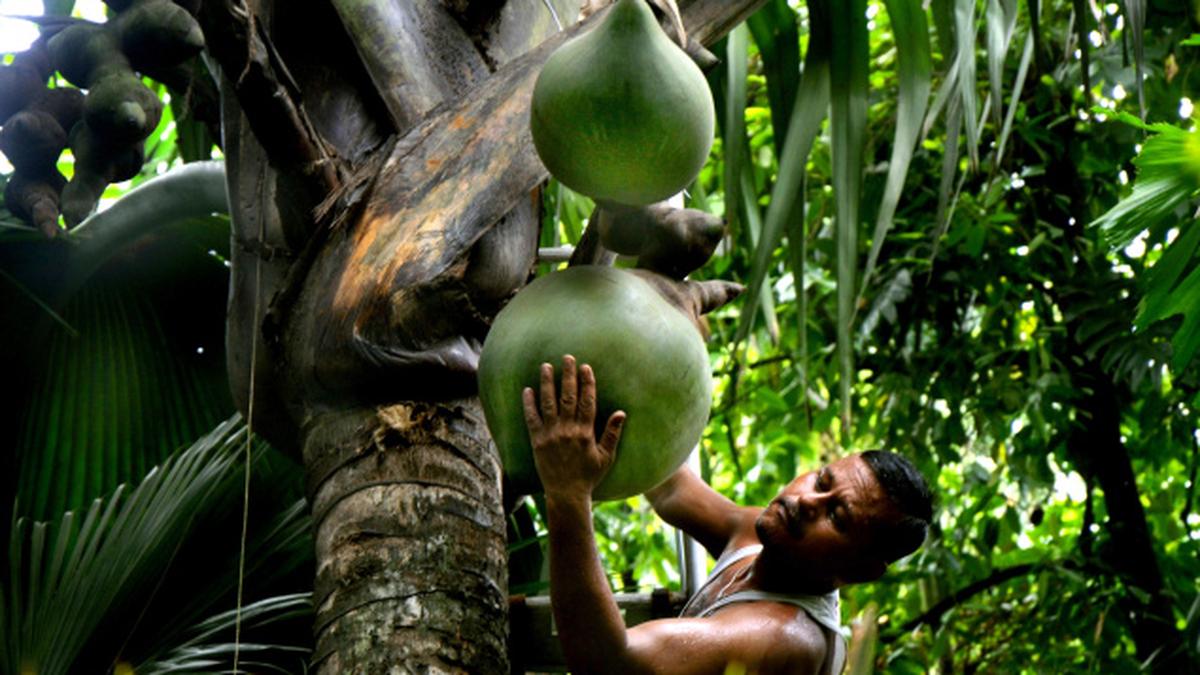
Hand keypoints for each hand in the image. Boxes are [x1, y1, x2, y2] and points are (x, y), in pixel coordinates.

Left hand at [523, 355, 625, 499]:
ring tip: (545, 366)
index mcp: (585, 433)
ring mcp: (551, 435)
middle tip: (567, 357)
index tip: (586, 367)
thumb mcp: (606, 457)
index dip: (587, 383)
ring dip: (546, 383)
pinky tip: (527, 390)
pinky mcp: (537, 441)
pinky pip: (531, 419)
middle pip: (568, 397)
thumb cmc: (588, 476)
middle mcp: (567, 431)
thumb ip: (612, 433)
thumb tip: (621, 413)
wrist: (566, 494)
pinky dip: (528, 404)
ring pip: (548, 403)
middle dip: (567, 375)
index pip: (587, 401)